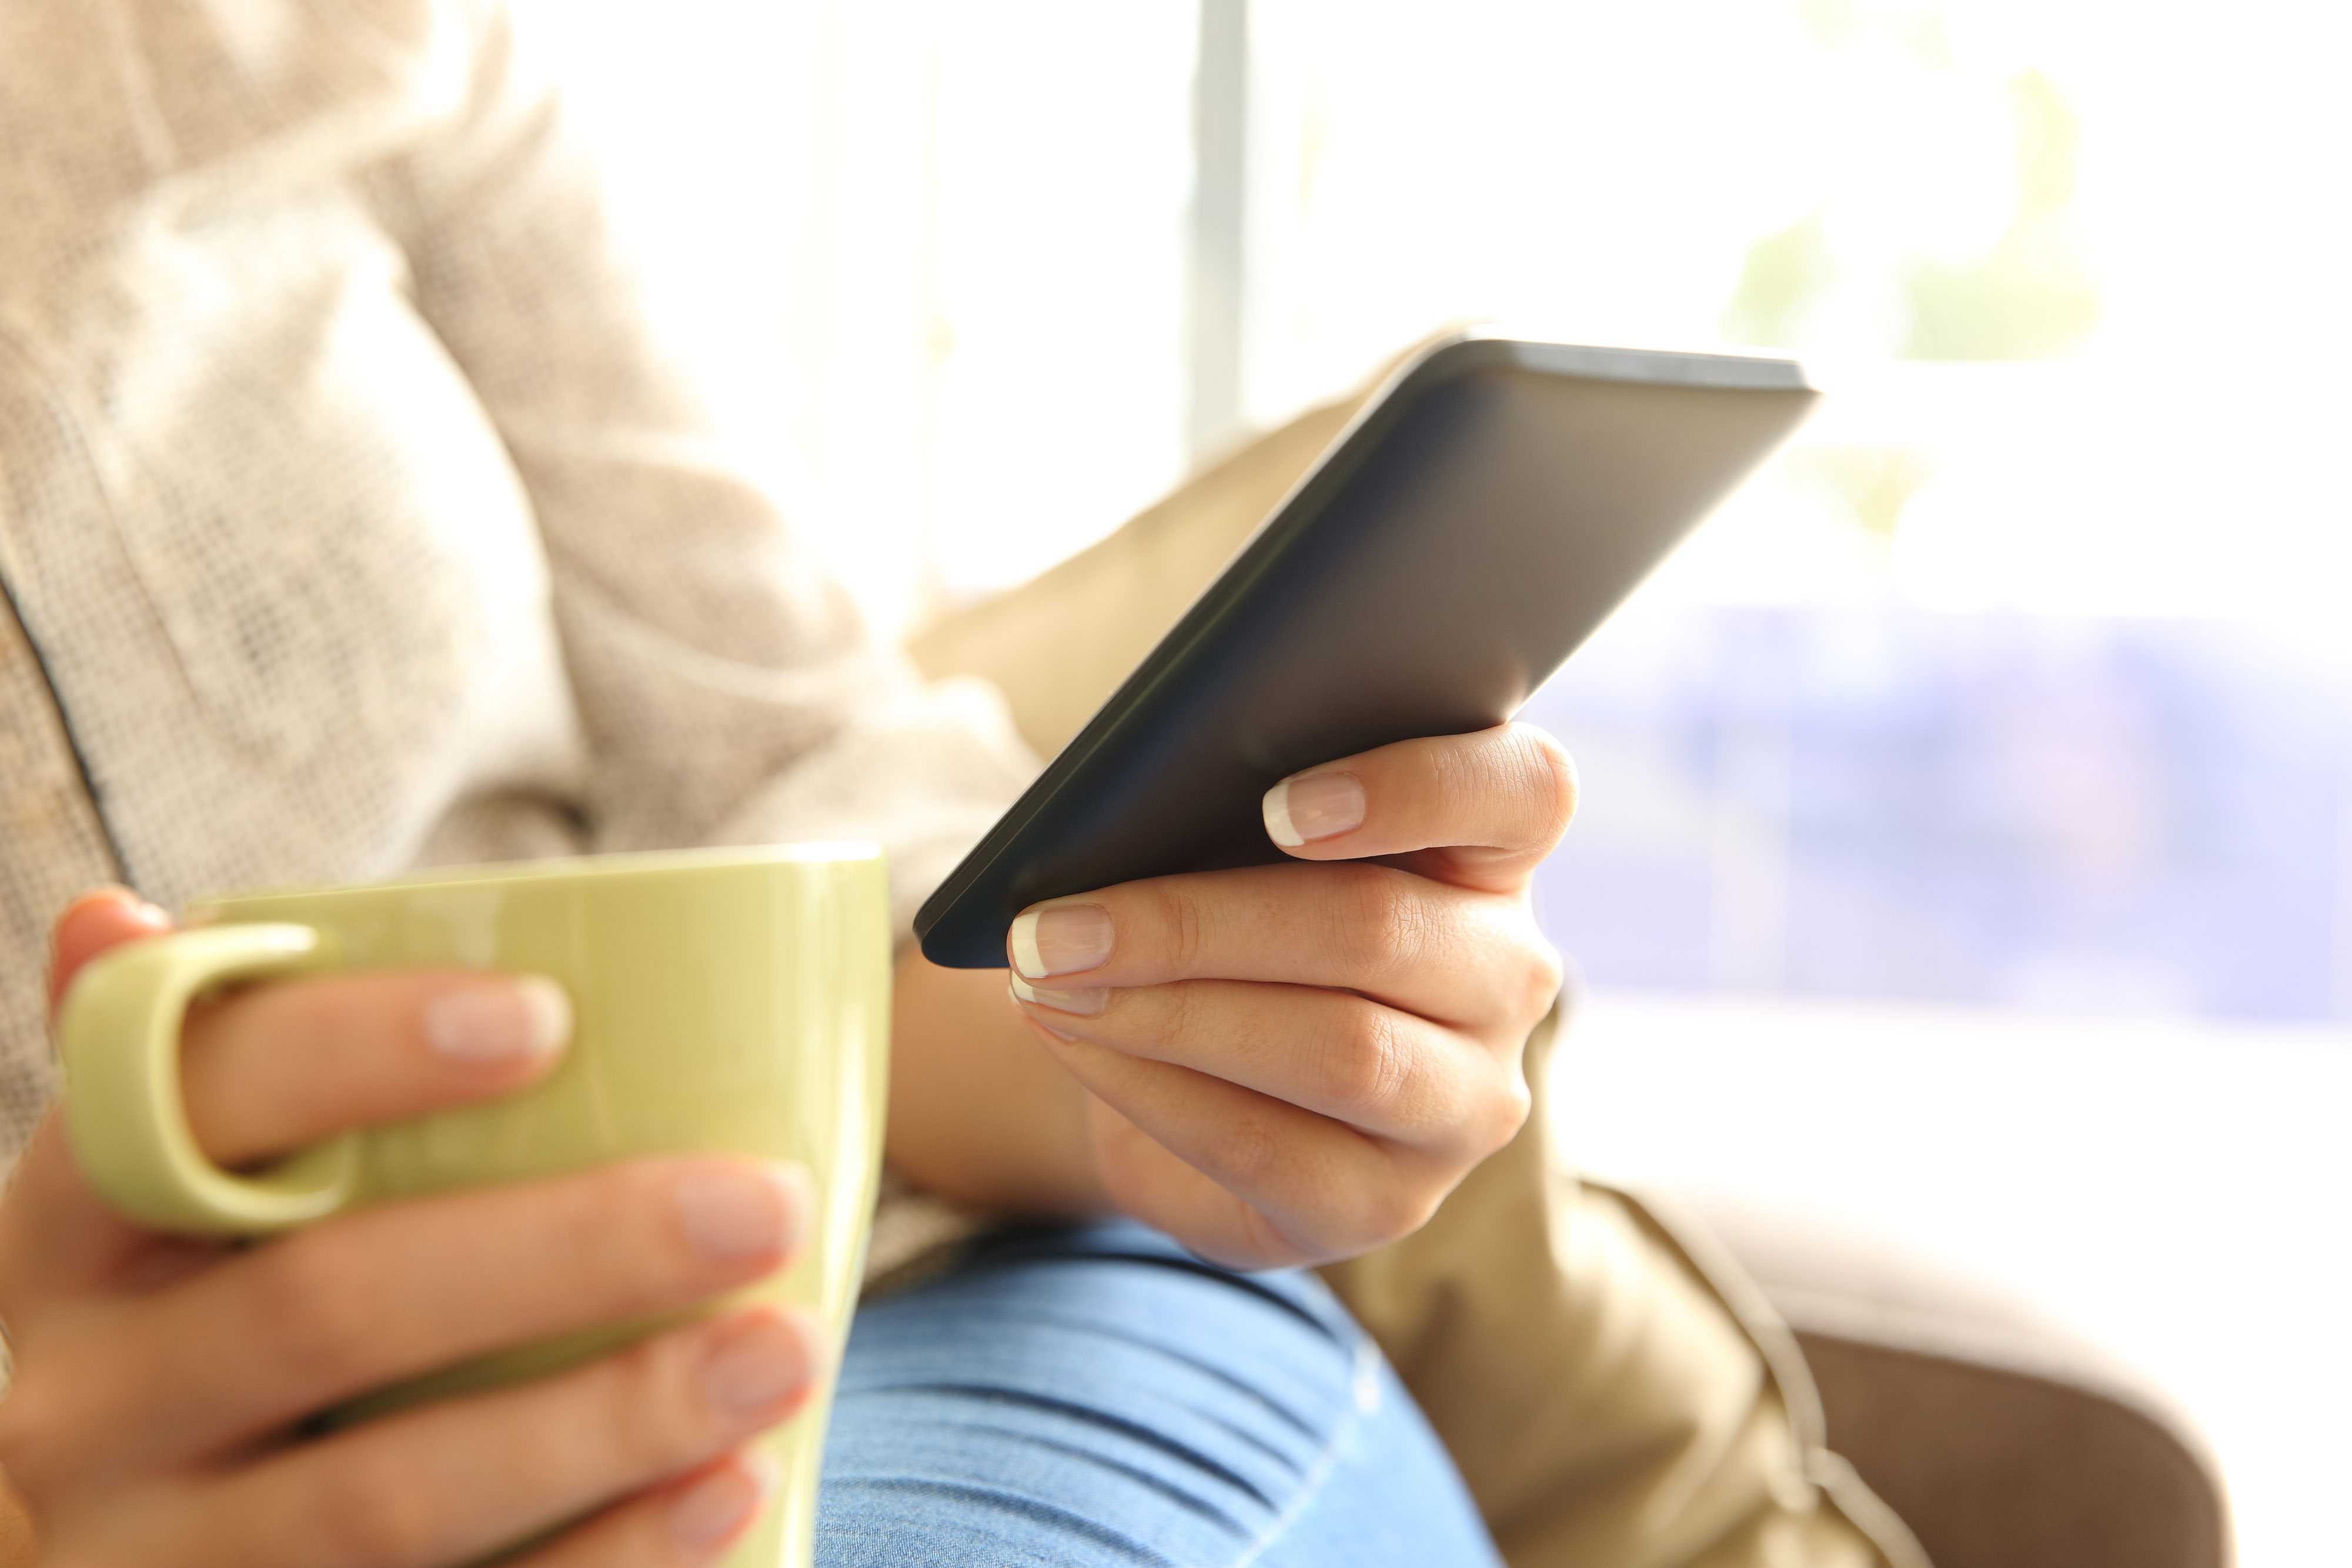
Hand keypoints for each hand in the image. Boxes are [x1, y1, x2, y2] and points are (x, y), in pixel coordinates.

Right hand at [0, 891, 819, 1567]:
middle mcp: (77, 1404)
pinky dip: (602, 1561)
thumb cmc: (191, 1322)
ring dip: (610, 1422)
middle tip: (766, 1202)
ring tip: (787, 1349)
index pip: (190, 1109)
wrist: (123, 1554)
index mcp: (69, 1240)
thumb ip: (188, 1077)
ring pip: (389, 1497)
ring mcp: (151, 1556)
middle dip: (569, 1253)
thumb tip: (116, 919)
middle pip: (327, 1311)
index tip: (549, 1018)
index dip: (355, 1054)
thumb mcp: (153, 1215)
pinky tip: (730, 1491)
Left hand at [1004, 722, 1573, 1269]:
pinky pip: (1268, 1148)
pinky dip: (1152, 1091)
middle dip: (1194, 924)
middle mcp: (1507, 979)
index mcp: (1493, 853)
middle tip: (1053, 924)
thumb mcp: (1231, 847)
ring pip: (1338, 1048)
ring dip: (1168, 1014)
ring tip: (1049, 986)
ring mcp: (1465, 1104)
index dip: (1416, 787)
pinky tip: (1077, 1050)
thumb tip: (1121, 814)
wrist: (1188, 1071)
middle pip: (1377, 930)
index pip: (1524, 790)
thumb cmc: (1220, 919)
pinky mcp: (1389, 1206)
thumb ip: (1224, 807)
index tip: (1277, 804)